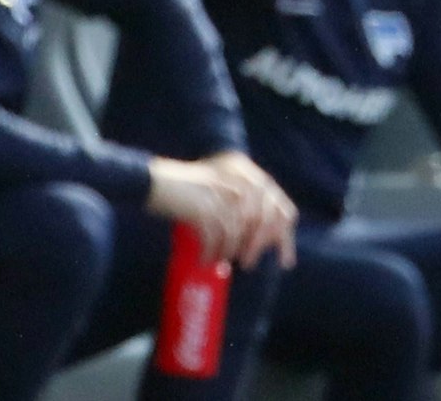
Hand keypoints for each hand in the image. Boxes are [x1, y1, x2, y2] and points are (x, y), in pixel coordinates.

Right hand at [147, 152, 297, 269]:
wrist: (153, 181)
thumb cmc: (187, 190)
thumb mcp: (221, 189)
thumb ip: (242, 206)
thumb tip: (260, 239)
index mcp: (247, 175)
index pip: (278, 207)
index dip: (283, 235)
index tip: (286, 261)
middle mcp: (239, 183)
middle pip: (262, 222)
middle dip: (258, 248)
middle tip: (250, 264)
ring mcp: (222, 195)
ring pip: (238, 232)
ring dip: (230, 252)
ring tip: (220, 262)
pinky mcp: (204, 208)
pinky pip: (214, 237)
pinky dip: (210, 252)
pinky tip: (204, 260)